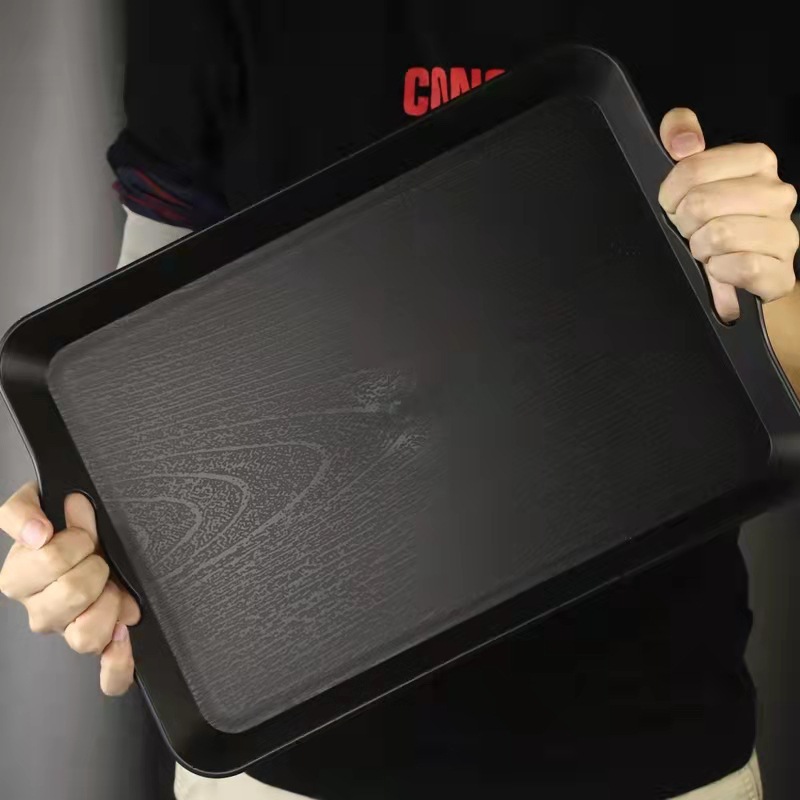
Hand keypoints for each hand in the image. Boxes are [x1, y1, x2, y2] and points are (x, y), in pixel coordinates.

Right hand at [0, 482, 140, 694]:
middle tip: (99, 558)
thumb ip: (27, 512)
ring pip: (85, 637)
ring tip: (114, 587)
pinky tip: (124, 639)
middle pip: (71, 596)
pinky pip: (111, 677)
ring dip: (109, 605)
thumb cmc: (63, 525)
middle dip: (95, 567)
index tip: (83, 534)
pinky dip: (119, 663)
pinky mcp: (102, 648)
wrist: (86, 537)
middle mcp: (42, 610)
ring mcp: (70, 632)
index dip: (76, 542)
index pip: (48, 561)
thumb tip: (38, 531)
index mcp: (22, 577)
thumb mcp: (38, 504)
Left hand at [658, 108, 797, 320]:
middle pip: (701, 203)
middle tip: (692, 231)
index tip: (675, 204)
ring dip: (701, 249)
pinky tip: (722, 268)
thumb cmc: (714, 220)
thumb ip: (680, 135)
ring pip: (720, 235)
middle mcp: (778, 194)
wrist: (742, 270)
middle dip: (685, 223)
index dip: (671, 194)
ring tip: (708, 249)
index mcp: (758, 162)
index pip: (692, 168)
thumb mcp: (692, 176)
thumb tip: (684, 141)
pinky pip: (742, 267)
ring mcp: (785, 233)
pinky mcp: (782, 273)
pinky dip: (720, 272)